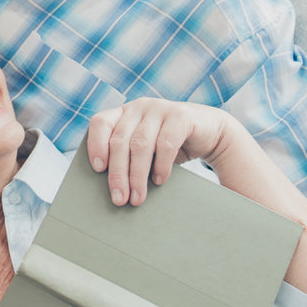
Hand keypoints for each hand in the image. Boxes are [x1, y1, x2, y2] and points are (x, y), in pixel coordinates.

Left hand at [86, 98, 229, 205]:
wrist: (210, 133)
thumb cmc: (170, 146)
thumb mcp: (145, 149)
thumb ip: (127, 157)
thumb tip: (111, 190)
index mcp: (124, 113)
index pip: (100, 123)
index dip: (96, 144)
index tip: (97, 169)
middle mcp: (139, 107)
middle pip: (120, 141)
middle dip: (118, 173)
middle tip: (119, 199)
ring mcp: (160, 108)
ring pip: (140, 144)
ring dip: (137, 175)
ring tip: (137, 198)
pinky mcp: (181, 116)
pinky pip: (166, 143)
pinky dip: (161, 166)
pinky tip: (159, 181)